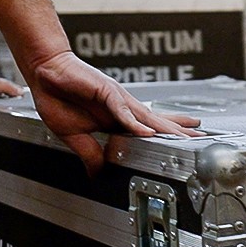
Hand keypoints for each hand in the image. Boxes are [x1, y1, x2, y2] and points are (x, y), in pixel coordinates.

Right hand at [27, 49, 201, 173]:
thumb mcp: (75, 136)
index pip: (147, 130)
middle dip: (179, 131)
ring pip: (146, 116)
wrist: (45, 74)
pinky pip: (122, 110)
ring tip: (186, 136)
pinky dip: (134, 122)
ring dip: (166, 127)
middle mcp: (122, 108)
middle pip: (156, 123)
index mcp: (116, 119)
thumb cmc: (58, 98)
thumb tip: (97, 172)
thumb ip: (89, 153)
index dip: (167, 137)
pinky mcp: (105, 91)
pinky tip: (147, 131)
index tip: (185, 144)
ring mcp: (116, 99)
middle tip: (201, 138)